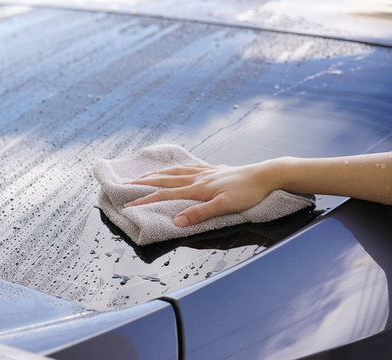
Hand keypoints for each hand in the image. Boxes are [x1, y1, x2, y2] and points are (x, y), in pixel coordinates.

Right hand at [124, 162, 275, 226]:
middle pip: (165, 179)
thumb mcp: (224, 206)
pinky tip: (175, 168)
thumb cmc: (248, 192)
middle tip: (126, 185)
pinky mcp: (214, 169)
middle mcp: (198, 178)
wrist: (265, 175)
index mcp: (198, 188)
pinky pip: (189, 166)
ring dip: (156, 174)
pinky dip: (176, 168)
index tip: (129, 204)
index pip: (165, 195)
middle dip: (144, 183)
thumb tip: (176, 221)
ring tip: (143, 175)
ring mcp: (205, 172)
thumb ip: (199, 213)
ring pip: (175, 172)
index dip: (145, 200)